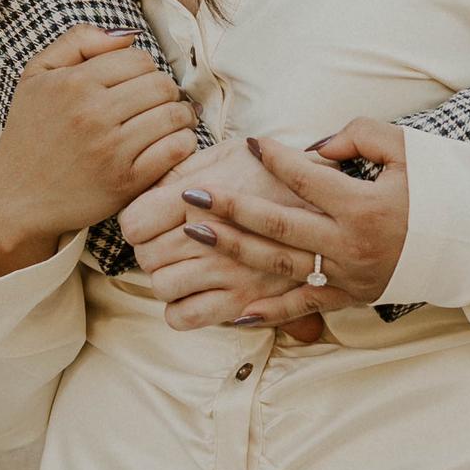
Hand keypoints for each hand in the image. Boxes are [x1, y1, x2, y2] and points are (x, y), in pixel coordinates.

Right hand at [0, 25, 197, 277]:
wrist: (17, 197)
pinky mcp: (125, 182)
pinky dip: (182, 142)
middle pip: (162, 85)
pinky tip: (170, 143)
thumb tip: (129, 34)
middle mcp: (93, 114)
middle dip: (165, 91)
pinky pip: (175, 149)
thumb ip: (78, 41)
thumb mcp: (37, 75)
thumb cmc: (30, 132)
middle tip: (156, 103)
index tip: (137, 83)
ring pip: (173, 115)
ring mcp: (111, 150)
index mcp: (74, 83)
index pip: (140, 59)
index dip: (144, 69)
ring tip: (169, 121)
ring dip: (179, 115)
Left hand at [123, 136, 329, 342]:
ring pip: (163, 287)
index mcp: (208, 196)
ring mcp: (230, 273)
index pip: (135, 222)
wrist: (334, 205)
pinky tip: (193, 291)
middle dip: (150, 247)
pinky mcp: (245, 301)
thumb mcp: (231, 151)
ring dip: (165, 277)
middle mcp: (216, 238)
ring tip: (182, 263)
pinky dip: (179, 308)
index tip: (153, 217)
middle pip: (146, 256)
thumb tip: (153, 186)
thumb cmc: (276, 173)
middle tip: (169, 238)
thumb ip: (188, 166)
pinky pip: (188, 318)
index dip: (138, 220)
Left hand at [131, 119, 409, 331]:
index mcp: (364, 206)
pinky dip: (271, 311)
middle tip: (192, 196)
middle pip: (279, 225)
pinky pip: (306, 306)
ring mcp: (349, 275)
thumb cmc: (438, 190)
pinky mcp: (353, 297)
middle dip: (231, 208)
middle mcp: (351, 245)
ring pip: (282, 265)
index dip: (276, 159)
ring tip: (197, 232)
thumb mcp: (407, 151)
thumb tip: (316, 149)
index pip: (306, 179)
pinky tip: (236, 309)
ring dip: (236, 248)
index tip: (250, 144)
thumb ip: (359, 137)